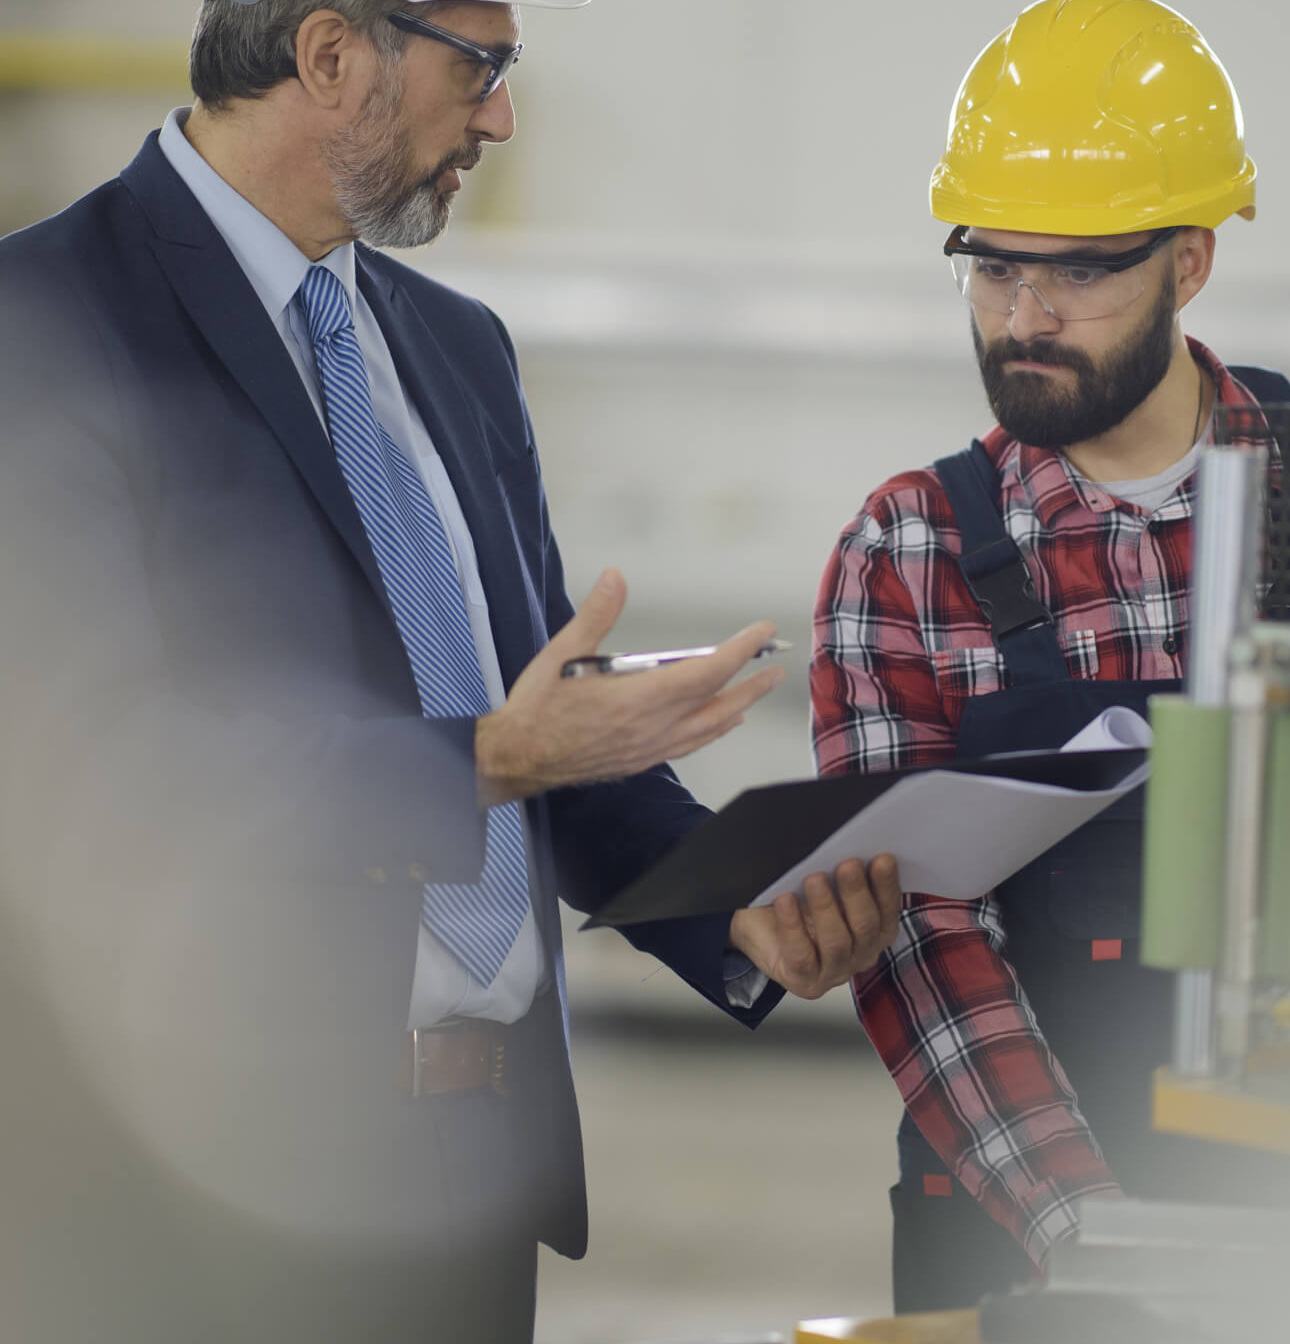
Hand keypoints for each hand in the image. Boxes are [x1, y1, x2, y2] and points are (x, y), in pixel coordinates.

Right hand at [476, 568, 784, 802]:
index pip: (707, 672)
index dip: (740, 651)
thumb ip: (596, 614)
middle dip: (751, 683)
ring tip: (756, 695)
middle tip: (776, 667)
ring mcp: (651, 747)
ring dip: (738, 708)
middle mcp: (655, 726)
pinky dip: (713, 731)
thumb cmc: (539, 705)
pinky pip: (691, 745)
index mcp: (641, 697)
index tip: (761, 632)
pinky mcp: (642, 760)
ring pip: (709, 728)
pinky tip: (719, 725)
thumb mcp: (563, 652)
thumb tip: (616, 576)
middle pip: (719, 702)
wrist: (518, 757)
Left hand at [727, 855, 901, 999]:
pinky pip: (802, 955)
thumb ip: (841, 871)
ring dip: (826, 908)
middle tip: (847, 864)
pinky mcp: (806, 981)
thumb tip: (850, 843)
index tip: (882, 858)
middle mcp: (862, 954)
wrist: (759, 929)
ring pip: (837, 942)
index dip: (887, 884)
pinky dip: (792, 926)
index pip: (889, 910)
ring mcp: (835, 972)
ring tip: (814, 879)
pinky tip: (785, 901)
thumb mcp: (823, 882)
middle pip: (866, 926)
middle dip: (857, 893)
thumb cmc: (798, 902)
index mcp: (876, 930)